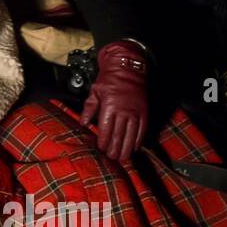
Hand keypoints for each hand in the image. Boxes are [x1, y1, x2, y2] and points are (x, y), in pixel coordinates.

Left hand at [81, 40, 148, 163]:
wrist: (127, 67)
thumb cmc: (109, 79)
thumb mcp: (94, 91)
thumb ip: (89, 108)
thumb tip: (82, 123)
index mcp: (109, 106)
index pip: (106, 129)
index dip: (104, 141)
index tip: (101, 149)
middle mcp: (123, 110)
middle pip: (119, 134)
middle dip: (115, 148)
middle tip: (112, 159)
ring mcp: (135, 111)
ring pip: (131, 134)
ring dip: (127, 148)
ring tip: (123, 158)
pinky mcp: (144, 111)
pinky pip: (142, 129)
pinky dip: (139, 139)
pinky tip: (135, 147)